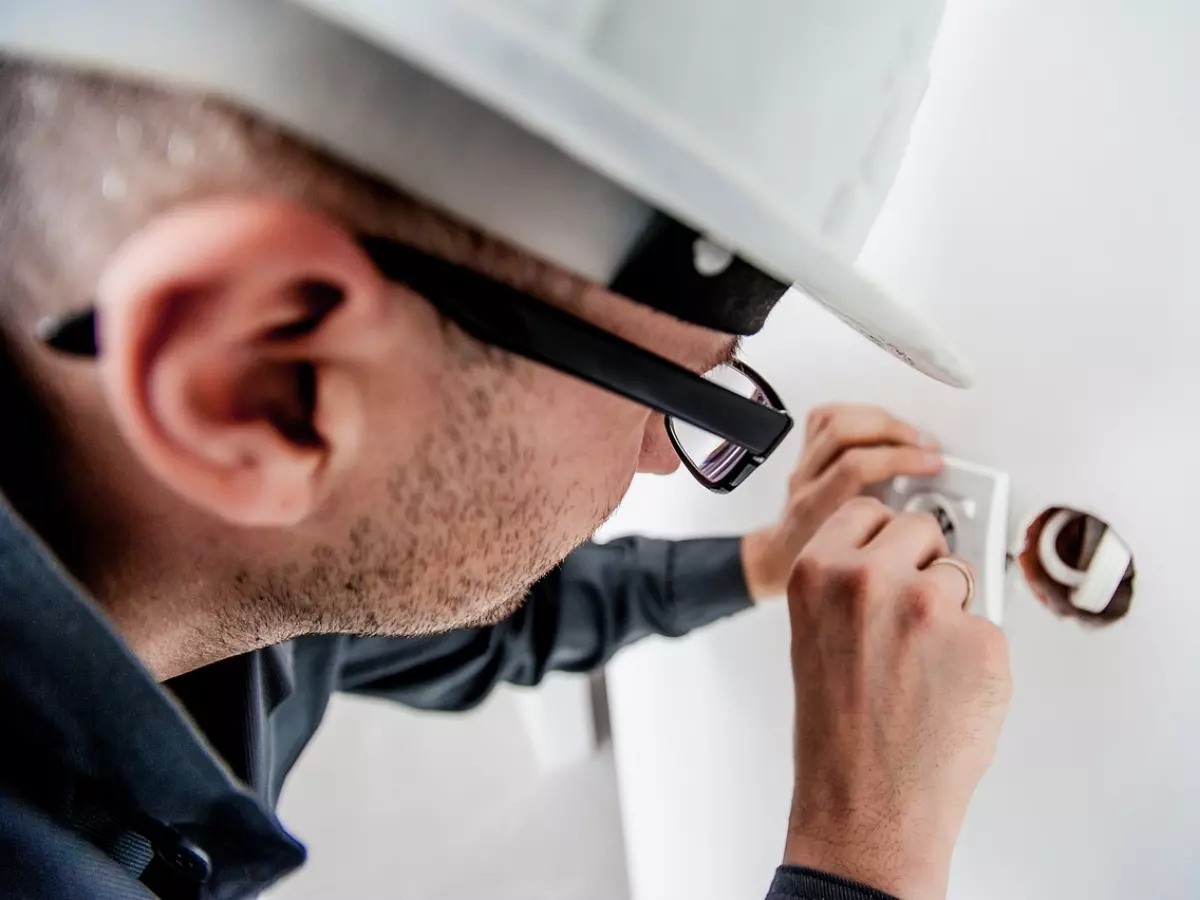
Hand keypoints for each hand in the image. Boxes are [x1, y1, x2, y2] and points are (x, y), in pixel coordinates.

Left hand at [741, 404, 941, 599]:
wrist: (781, 556)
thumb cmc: (815, 561)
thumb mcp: (856, 558)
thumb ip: (887, 536)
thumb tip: (933, 518)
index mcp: (816, 507)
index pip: (855, 466)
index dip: (900, 458)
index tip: (931, 463)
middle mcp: (806, 480)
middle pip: (843, 432)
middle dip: (893, 431)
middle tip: (924, 446)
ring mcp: (803, 463)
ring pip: (834, 419)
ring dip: (879, 419)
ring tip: (907, 434)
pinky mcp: (804, 451)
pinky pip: (824, 416)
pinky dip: (858, 413)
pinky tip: (878, 424)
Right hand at [782, 498, 1011, 899]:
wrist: (866, 807)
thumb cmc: (836, 732)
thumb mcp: (814, 635)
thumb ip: (847, 584)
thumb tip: (901, 559)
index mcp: (819, 571)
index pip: (868, 510)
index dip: (884, 537)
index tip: (890, 553)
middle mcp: (870, 578)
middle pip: (921, 529)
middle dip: (922, 563)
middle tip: (910, 616)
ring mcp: (929, 607)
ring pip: (962, 576)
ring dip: (952, 609)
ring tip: (924, 665)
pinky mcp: (982, 641)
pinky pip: (990, 626)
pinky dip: (977, 656)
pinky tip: (948, 691)